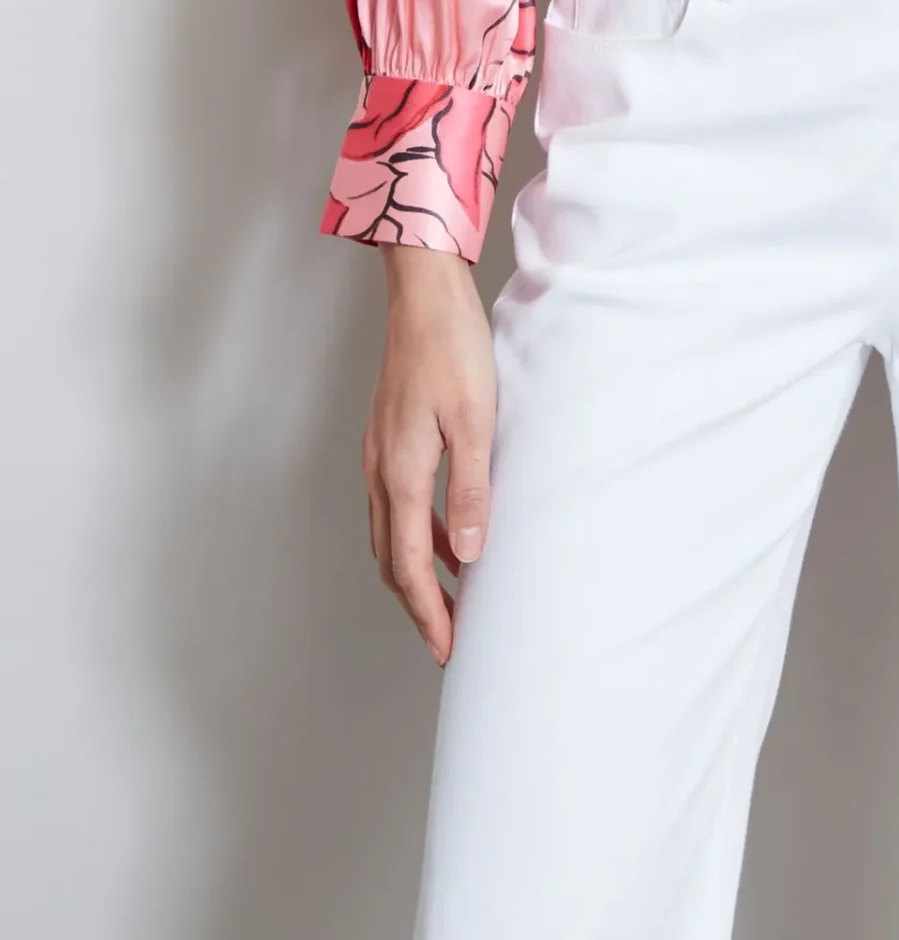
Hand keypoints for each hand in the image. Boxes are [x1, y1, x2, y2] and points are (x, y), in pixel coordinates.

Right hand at [361, 247, 495, 664]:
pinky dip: (421, 532)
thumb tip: (471, 553)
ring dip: (419, 570)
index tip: (449, 649)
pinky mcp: (388, 437)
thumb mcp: (475, 420)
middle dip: (419, 604)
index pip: (410, 566)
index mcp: (401, 473)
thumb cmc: (452, 348)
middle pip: (393, 560)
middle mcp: (381, 470)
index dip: (429, 613)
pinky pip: (398, 503)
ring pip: (392, 534)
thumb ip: (472, 488)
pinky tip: (454, 532)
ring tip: (456, 595)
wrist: (423, 294)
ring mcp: (380, 453)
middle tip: (449, 637)